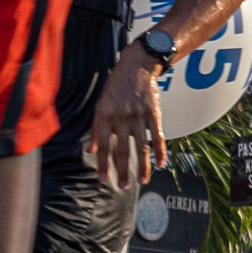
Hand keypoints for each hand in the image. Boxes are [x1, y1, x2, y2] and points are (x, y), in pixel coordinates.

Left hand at [84, 54, 167, 190]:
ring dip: (141, 166)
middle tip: (122, 186)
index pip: (103, 145)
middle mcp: (121, 117)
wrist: (137, 66)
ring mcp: (139, 115)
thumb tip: (90, 150)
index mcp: (105, 115)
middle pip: (122, 149)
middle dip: (122, 170)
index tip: (104, 179)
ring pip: (141, 147)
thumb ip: (97, 129)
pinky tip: (160, 165)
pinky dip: (160, 151)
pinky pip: (158, 136)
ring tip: (141, 181)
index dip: (103, 163)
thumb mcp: (101, 104)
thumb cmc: (116, 87)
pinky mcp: (154, 113)